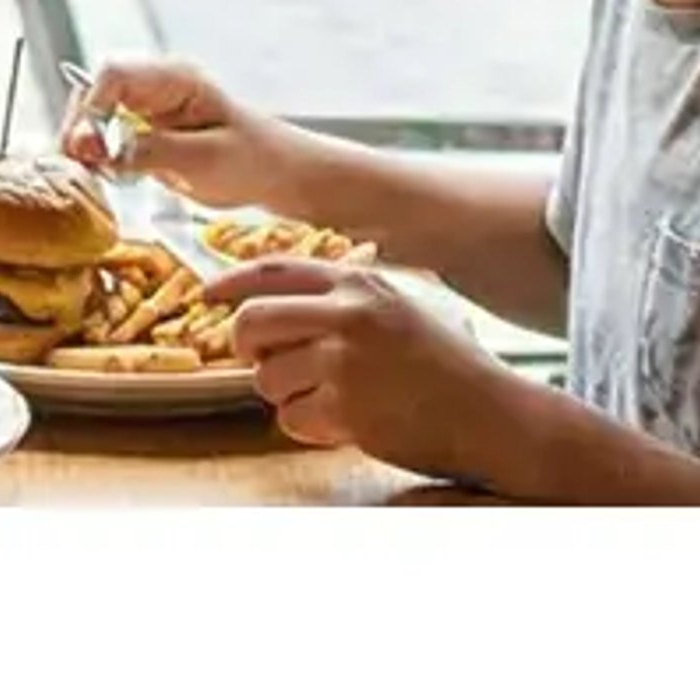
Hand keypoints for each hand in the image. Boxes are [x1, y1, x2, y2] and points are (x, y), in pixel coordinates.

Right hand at [61, 57, 296, 210]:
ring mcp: (146, 110)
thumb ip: (154, 151)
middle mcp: (154, 87)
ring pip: (92, 115)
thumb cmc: (255, 160)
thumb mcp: (207, 159)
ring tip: (93, 173)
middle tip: (82, 166)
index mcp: (175, 78)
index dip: (92, 106)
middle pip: (93, 93)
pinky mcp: (143, 134)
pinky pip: (104, 138)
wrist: (278, 176)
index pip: (114, 75)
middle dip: (80, 127)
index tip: (89, 146)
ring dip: (83, 144)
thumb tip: (106, 153)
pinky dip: (95, 157)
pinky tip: (103, 176)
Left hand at [207, 258, 520, 485]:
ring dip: (287, 395)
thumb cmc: (448, 365)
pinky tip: (347, 423)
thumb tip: (278, 296)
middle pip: (251, 322)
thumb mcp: (402, 305)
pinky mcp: (349, 409)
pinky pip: (290, 419)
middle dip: (249, 349)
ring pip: (266, 377)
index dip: (229, 283)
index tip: (204, 295)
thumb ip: (347, 296)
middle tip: (271, 364)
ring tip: (333, 398)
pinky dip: (309, 428)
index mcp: (360, 283)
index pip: (271, 271)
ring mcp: (347, 362)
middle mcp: (349, 314)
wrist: (495, 417)